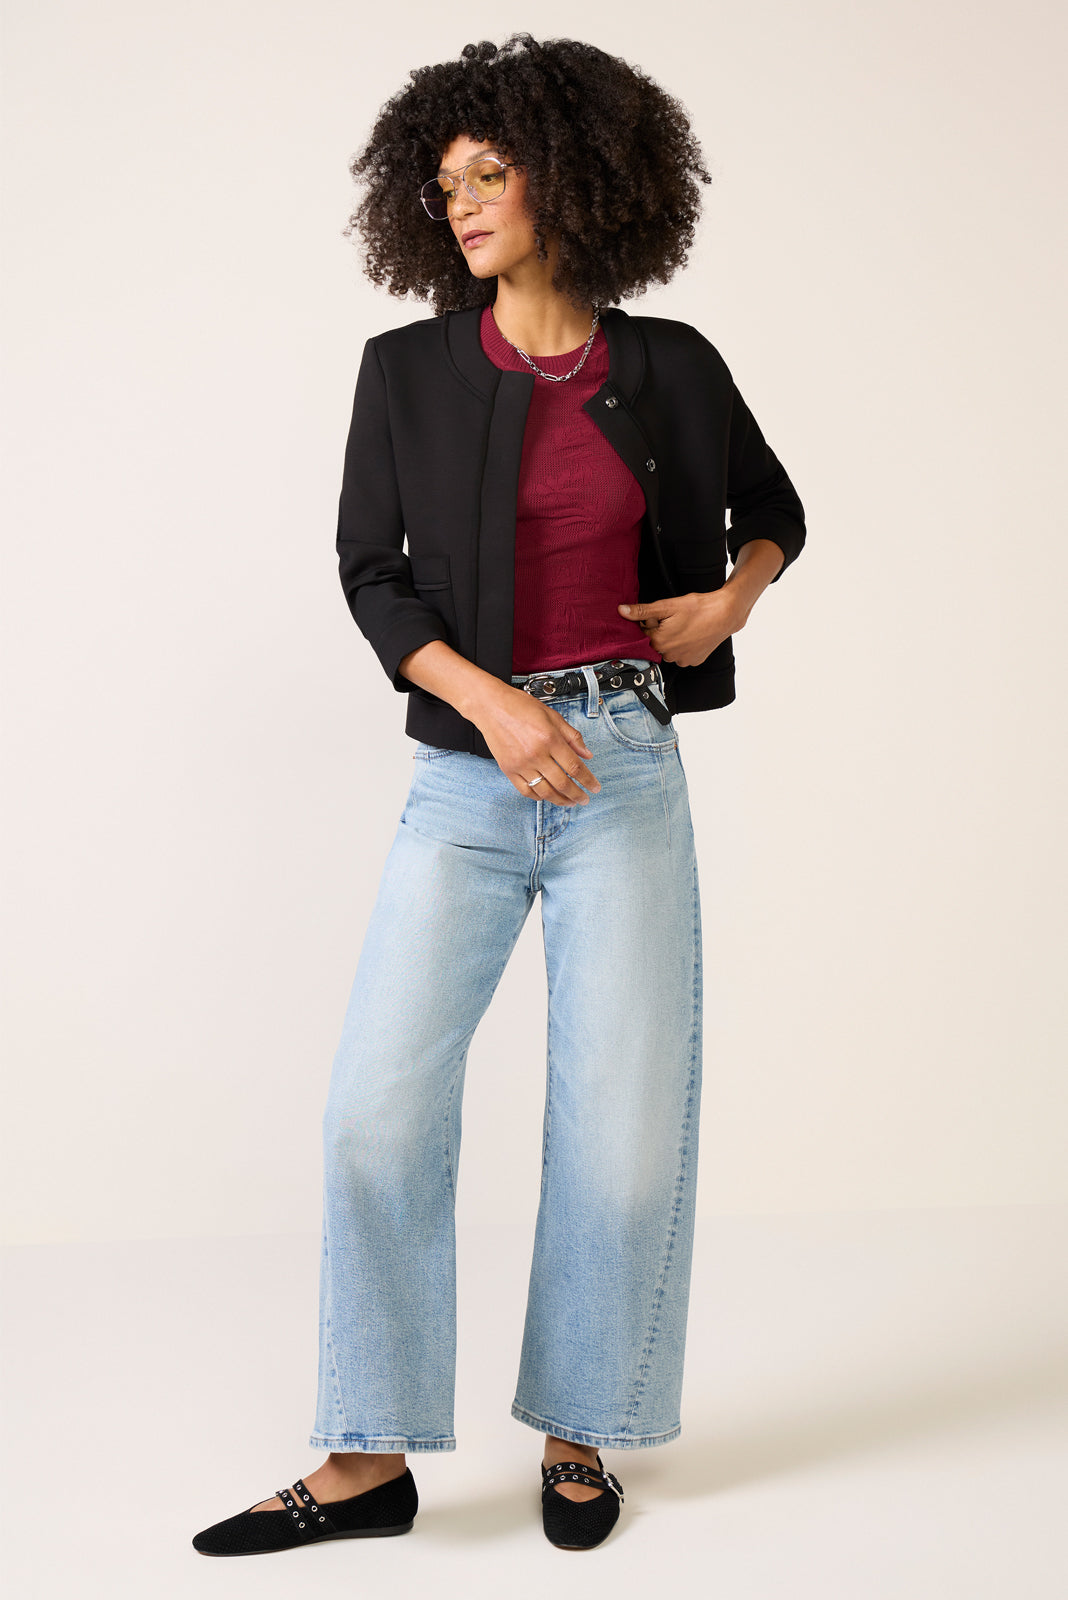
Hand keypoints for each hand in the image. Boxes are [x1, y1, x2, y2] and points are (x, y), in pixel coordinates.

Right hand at [471, 683, 600, 807]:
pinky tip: (547, 796)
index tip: (595, 787)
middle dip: (577, 795)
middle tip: (585, 799)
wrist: (491, 706)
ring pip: (545, 791)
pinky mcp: (508, 769)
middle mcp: (536, 754)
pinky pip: (526, 790)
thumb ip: (572, 736)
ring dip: (560, 800)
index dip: (588, 780)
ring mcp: (521, 764)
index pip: (574, 767)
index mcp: (549, 738)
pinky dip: (538, 796)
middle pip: (562, 783)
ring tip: (569, 802)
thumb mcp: (552, 716)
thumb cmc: (520, 706)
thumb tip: (587, 754)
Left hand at [618, 589, 746, 667]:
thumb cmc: (698, 608)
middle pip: (656, 643)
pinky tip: (692, 634)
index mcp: (658, 641)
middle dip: (661, 632)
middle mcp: (669, 655)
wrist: (725, 614)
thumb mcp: (667, 606)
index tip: (662, 616)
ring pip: (669, 650)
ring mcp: (682, 660)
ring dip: (672, 640)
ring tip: (685, 626)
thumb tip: (621, 611)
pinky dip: (684, 646)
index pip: (643, 634)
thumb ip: (642, 611)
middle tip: (676, 620)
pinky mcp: (694, 661)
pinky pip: (683, 655)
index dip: (650, 622)